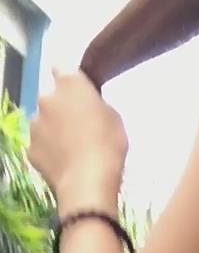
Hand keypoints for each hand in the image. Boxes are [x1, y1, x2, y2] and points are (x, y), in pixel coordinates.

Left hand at [29, 72, 126, 209]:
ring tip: (71, 150)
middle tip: (79, 127)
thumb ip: (96, 105)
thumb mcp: (114, 118)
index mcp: (70, 84)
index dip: (70, 80)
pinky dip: (49, 151)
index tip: (78, 92)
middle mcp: (46, 97)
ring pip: (44, 121)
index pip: (63, 68)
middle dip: (62, 108)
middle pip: (52, 97)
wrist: (88, 183)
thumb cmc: (108, 146)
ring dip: (54, 130)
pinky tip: (64, 164)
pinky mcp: (31, 148)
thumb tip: (88, 107)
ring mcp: (35, 123)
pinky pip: (41, 145)